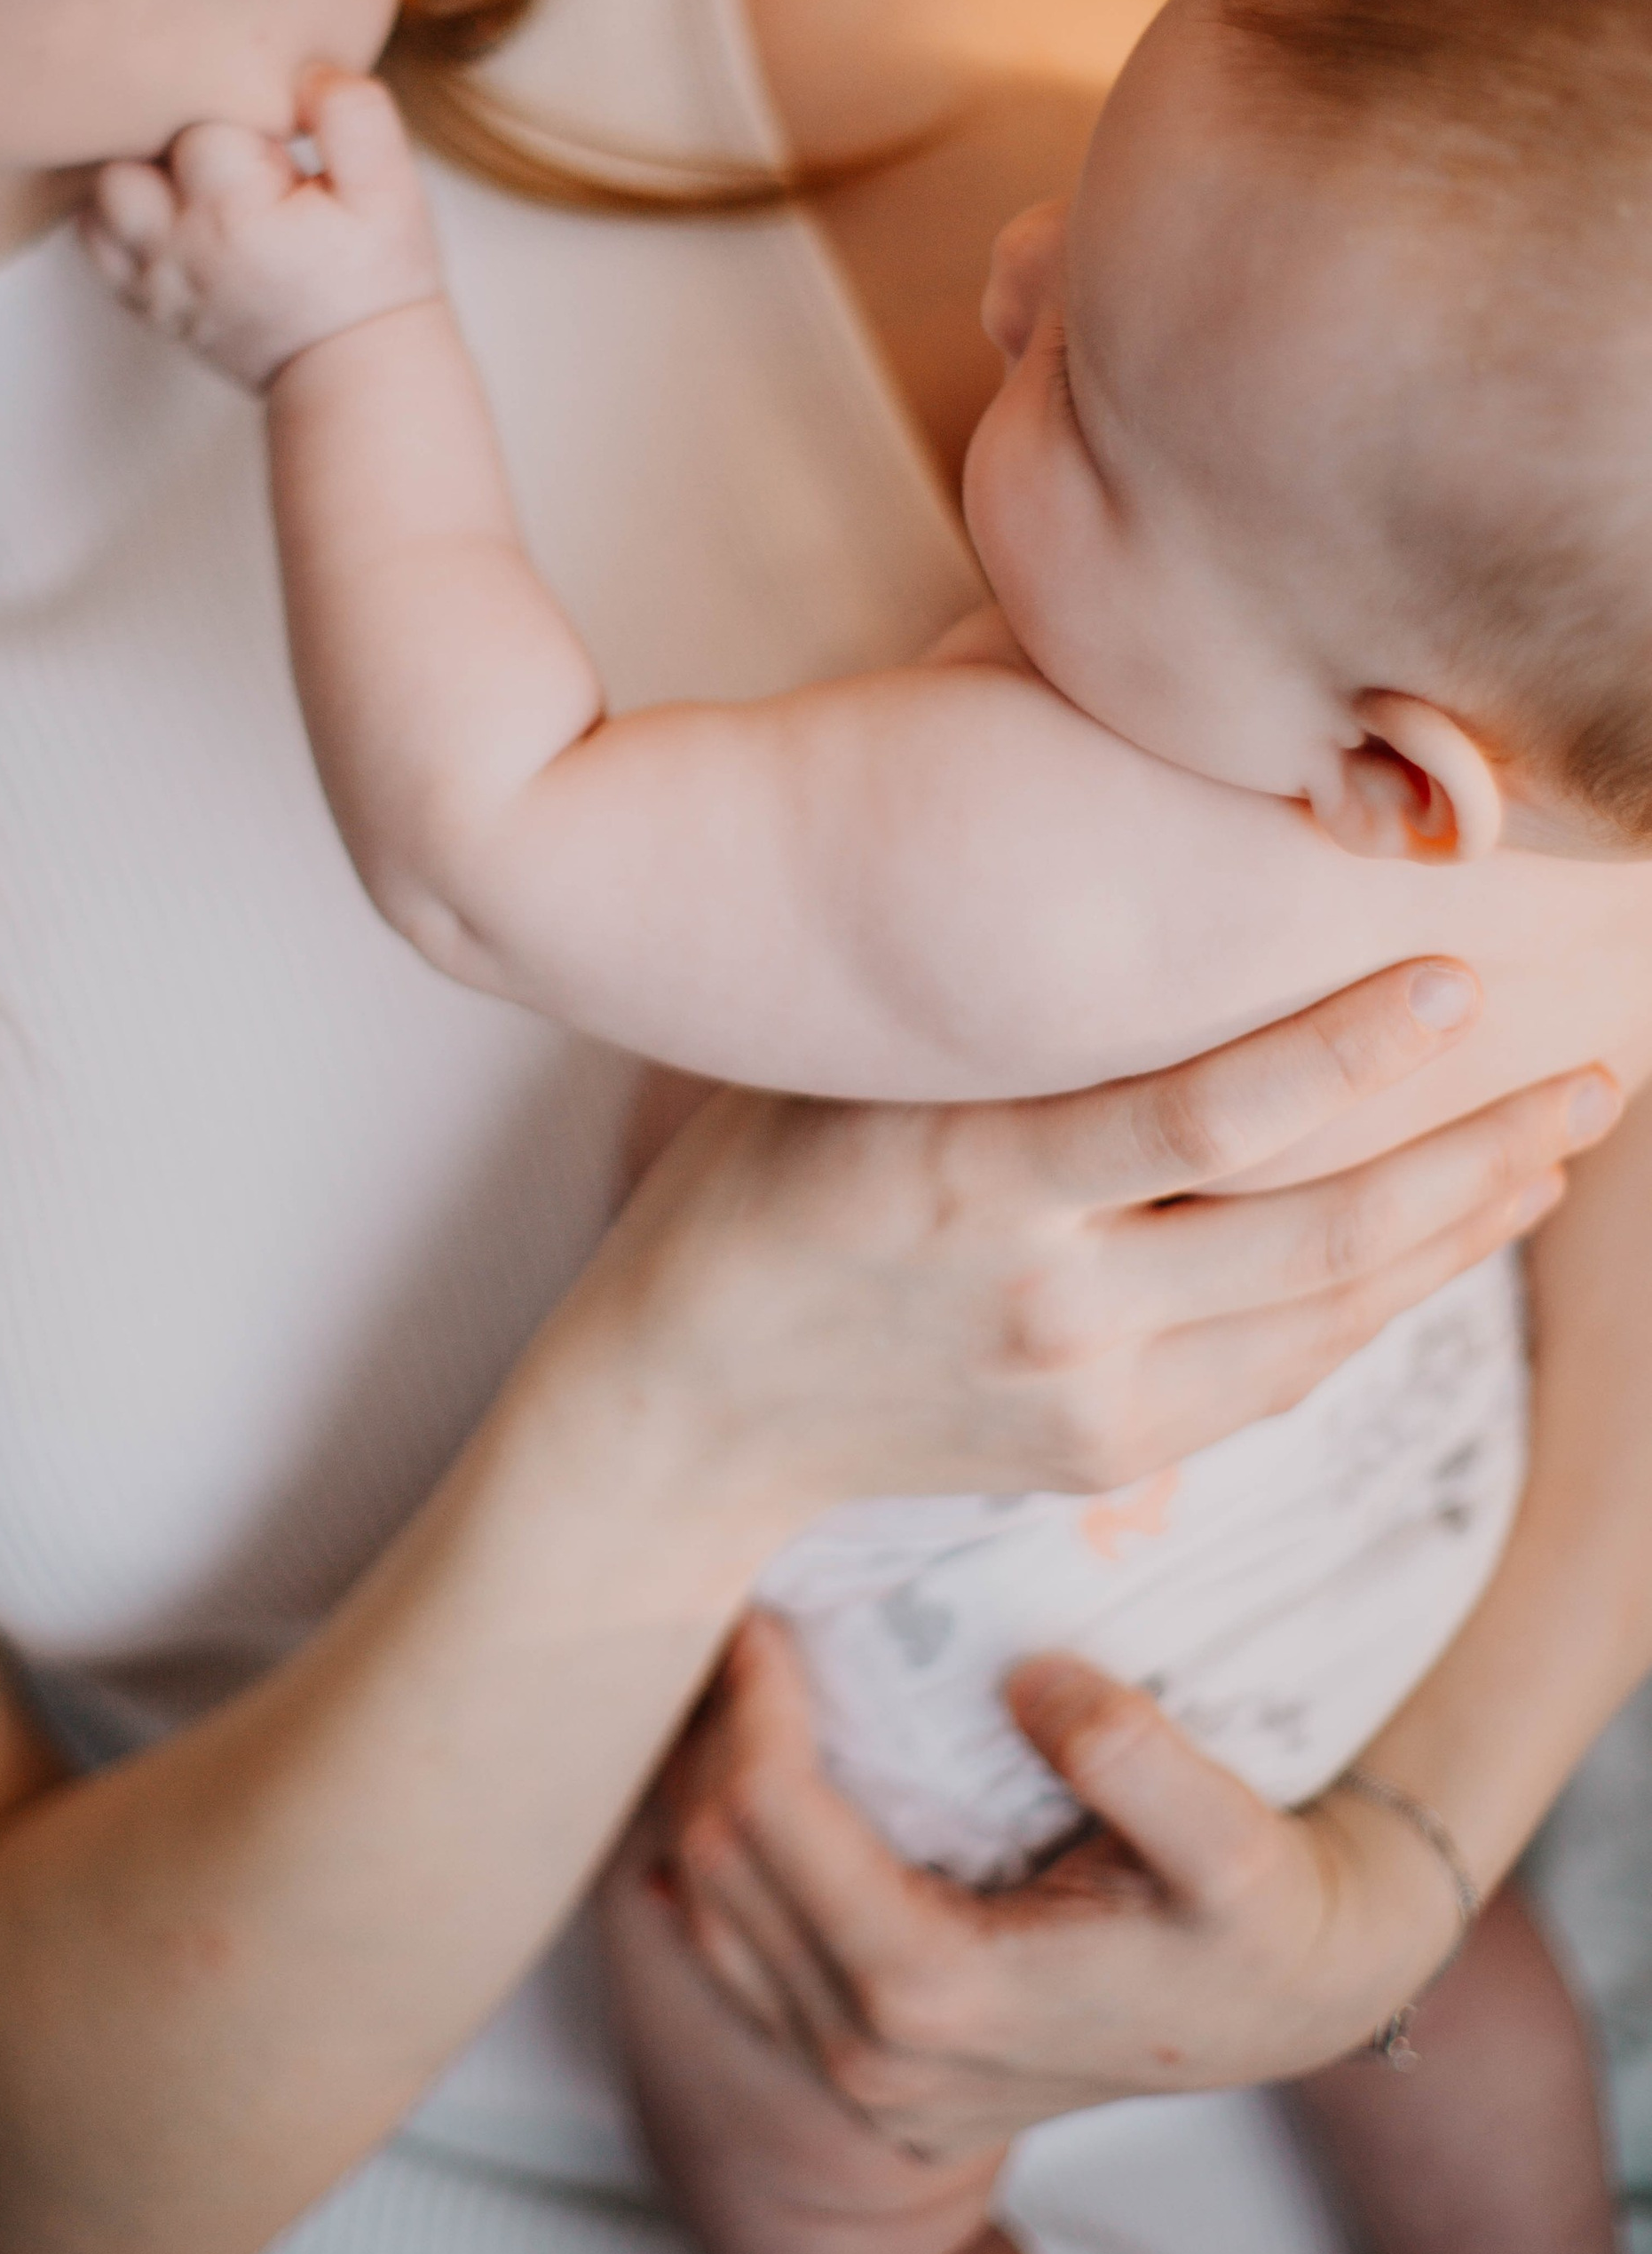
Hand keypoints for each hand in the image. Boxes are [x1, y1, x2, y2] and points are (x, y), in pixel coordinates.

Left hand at [83, 69, 442, 390]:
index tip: (283, 149)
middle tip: (243, 163)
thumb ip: (354, 113)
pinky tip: (176, 213)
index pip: (204, 117)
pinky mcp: (145, 302)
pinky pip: (97, 241)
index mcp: (235, 209)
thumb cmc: (376, 276)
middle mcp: (178, 244)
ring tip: (205, 183)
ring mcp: (154, 277)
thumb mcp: (392, 189)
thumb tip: (304, 69)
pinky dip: (122, 217)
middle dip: (183, 141)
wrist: (356, 372)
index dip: (247, 115)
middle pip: (135, 147)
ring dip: (146, 173)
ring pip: (106, 190)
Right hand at [586, 956, 1603, 1534]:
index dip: (1345, 1052)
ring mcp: (1089, 1397)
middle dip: (1476, 1147)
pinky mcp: (1115, 1457)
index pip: (1202, 1117)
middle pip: (1315, 1232)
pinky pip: (1292, 1373)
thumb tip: (1119, 796)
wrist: (692, 1397)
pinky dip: (1389, 1300)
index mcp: (968, 1178)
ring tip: (1561, 1140)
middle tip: (1591, 1065)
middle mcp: (1045, 1302)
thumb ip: (1002, 986)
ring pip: (1332, 1315)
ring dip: (1464, 1226)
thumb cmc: (771, 1171)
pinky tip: (1456, 1233)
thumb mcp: (858, 1059)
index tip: (1457, 975)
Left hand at [623, 1615, 1468, 2161]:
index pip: (769, 1818)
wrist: (1294, 2006)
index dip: (750, 1700)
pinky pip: (737, 1963)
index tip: (762, 1608)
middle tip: (744, 1629)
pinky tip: (741, 1782)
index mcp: (938, 1991)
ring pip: (704, 1918)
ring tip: (743, 1692)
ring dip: (703, 1795)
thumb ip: (1139, 1760)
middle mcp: (877, 2056)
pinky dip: (720, 1865)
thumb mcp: (1233, 1841)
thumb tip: (1030, 1678)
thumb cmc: (1262, 1916)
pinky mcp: (871, 2081)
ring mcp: (866, 2084)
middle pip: (714, 1866)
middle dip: (711, 1736)